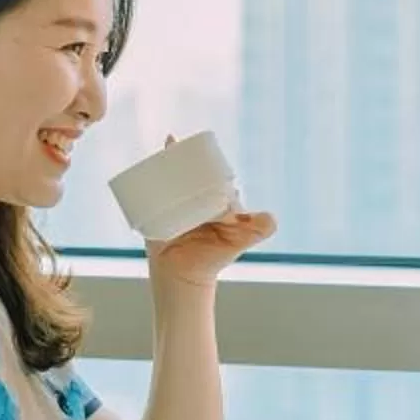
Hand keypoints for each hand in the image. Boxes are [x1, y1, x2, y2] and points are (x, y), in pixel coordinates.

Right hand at [146, 137, 275, 289]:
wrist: (182, 274)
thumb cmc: (212, 257)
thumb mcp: (238, 242)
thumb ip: (256, 230)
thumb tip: (270, 217)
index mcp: (216, 198)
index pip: (216, 176)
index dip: (215, 167)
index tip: (210, 165)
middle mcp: (197, 196)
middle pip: (193, 171)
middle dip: (190, 155)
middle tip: (187, 147)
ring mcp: (177, 201)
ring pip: (174, 176)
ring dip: (171, 158)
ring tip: (171, 145)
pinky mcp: (158, 209)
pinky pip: (153, 190)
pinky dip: (151, 175)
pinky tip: (150, 162)